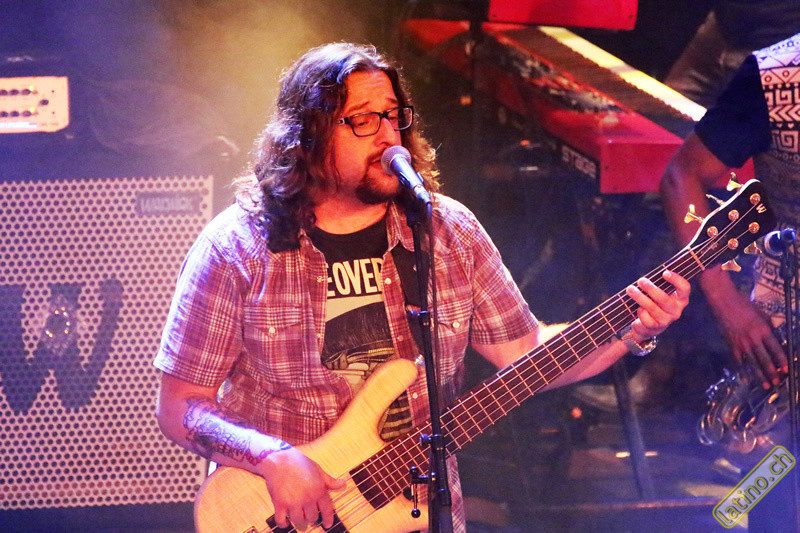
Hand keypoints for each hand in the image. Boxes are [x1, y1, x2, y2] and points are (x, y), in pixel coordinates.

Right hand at [258, 446, 344, 529]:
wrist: (278, 458)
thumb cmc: (299, 463)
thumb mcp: (317, 469)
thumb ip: (329, 481)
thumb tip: (343, 484)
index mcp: (319, 489)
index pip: (327, 510)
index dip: (328, 519)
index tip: (327, 525)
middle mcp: (308, 497)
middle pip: (312, 518)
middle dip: (312, 519)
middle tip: (309, 519)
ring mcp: (293, 501)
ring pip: (299, 522)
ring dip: (300, 524)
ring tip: (300, 522)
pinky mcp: (280, 503)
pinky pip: (282, 520)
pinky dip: (284, 524)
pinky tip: (286, 522)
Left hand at [625, 270, 690, 340]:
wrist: (647, 325)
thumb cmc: (654, 303)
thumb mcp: (658, 293)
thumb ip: (659, 285)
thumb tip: (648, 276)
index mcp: (680, 299)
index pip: (684, 288)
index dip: (676, 280)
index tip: (664, 273)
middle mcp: (676, 310)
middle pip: (664, 299)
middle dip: (651, 289)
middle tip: (641, 281)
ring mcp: (667, 320)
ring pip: (653, 308)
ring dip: (640, 297)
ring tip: (630, 290)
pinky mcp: (656, 327)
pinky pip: (646, 318)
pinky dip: (640, 312)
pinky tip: (638, 308)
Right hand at [700, 269, 787, 387]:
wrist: (724, 302)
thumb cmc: (745, 306)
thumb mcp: (762, 314)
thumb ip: (769, 327)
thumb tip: (776, 339)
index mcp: (763, 329)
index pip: (775, 348)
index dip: (782, 360)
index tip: (786, 369)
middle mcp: (753, 338)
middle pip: (764, 358)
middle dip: (772, 372)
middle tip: (778, 382)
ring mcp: (741, 343)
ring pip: (752, 363)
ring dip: (760, 375)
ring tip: (766, 385)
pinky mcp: (731, 344)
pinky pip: (738, 360)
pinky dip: (742, 371)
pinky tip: (747, 379)